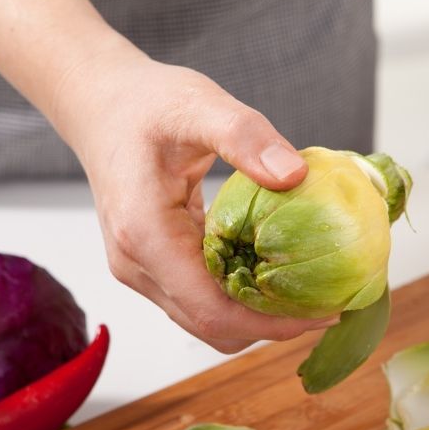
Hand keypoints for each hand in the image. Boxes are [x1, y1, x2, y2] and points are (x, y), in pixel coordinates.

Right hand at [58, 46, 336, 351]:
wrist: (99, 104)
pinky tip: (275, 272)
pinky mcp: (151, 265)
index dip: (271, 323)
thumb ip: (245, 137)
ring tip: (309, 294)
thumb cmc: (145, 103)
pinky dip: (239, 297)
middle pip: (212, 326)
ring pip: (205, 320)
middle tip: (329, 305)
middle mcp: (137, 265)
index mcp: (145, 235)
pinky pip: (199, 297)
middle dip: (273, 326)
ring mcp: (140, 270)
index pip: (212, 310)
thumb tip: (296, 176)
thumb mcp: (200, 104)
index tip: (324, 313)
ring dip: (257, 316)